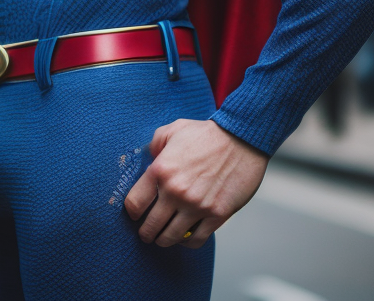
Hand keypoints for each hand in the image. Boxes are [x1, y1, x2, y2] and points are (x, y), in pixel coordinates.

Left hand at [124, 118, 267, 248]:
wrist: (241, 139)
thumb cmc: (207, 134)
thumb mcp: (174, 129)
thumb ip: (155, 143)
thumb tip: (150, 158)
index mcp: (161, 170)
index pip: (134, 203)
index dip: (132, 212)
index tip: (136, 214)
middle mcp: (176, 191)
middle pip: (150, 226)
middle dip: (146, 232)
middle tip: (146, 233)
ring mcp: (196, 205)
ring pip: (171, 237)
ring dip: (164, 240)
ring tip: (163, 237)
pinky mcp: (216, 215)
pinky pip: (196, 241)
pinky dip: (188, 243)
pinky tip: (186, 237)